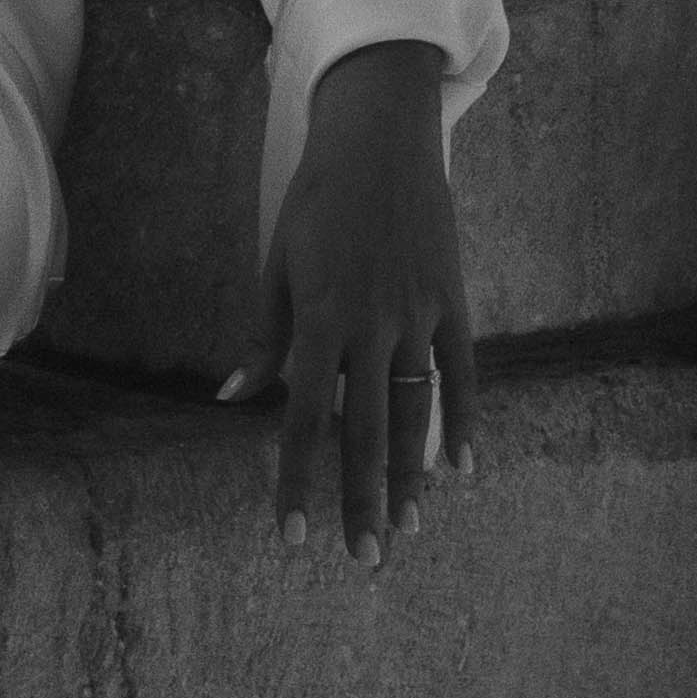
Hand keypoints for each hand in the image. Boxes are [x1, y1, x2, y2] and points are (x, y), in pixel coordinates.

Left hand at [248, 42, 471, 550]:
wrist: (380, 139)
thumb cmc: (316, 203)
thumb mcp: (277, 265)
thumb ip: (265, 338)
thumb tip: (232, 397)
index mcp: (319, 318)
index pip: (303, 420)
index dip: (296, 480)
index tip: (292, 533)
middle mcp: (370, 325)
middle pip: (365, 431)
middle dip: (362, 500)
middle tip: (363, 558)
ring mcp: (418, 314)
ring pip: (416, 410)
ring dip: (412, 476)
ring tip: (408, 529)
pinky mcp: (453, 299)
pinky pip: (462, 372)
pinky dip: (464, 420)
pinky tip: (462, 468)